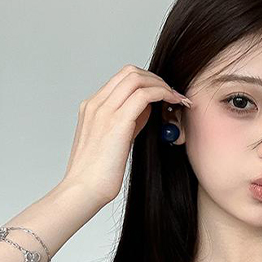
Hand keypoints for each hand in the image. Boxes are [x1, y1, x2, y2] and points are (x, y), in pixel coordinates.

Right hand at [61, 64, 190, 204]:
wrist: (84, 189)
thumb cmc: (98, 174)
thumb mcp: (112, 142)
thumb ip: (126, 122)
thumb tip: (146, 109)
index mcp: (92, 107)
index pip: (122, 79)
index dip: (147, 82)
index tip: (164, 94)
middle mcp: (96, 104)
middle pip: (130, 72)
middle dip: (157, 79)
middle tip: (174, 94)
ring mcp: (104, 110)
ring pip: (137, 78)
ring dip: (162, 85)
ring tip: (178, 99)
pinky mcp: (117, 121)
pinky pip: (144, 95)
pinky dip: (162, 94)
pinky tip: (174, 103)